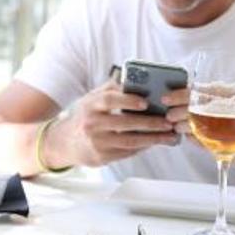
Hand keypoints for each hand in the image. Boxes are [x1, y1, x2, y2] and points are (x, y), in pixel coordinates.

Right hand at [45, 81, 179, 167]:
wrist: (66, 142)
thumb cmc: (85, 117)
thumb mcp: (92, 99)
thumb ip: (111, 89)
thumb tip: (134, 77)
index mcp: (90, 105)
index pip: (109, 100)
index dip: (128, 101)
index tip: (146, 102)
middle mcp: (92, 124)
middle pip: (124, 123)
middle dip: (150, 123)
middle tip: (167, 122)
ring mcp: (97, 142)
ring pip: (130, 141)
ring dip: (152, 138)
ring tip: (168, 135)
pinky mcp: (102, 157)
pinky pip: (127, 152)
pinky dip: (144, 147)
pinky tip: (155, 142)